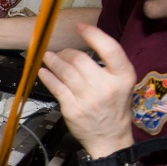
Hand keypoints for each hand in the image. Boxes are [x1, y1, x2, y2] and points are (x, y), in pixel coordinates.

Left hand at [37, 23, 137, 158]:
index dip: (93, 34)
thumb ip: (107, 66)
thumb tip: (82, 47)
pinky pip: (56, 87)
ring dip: (53, 61)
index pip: (110, 48)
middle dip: (65, 52)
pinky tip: (43, 71)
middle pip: (80, 59)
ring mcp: (88, 98)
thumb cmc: (114, 108)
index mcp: (123, 77)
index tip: (81, 27)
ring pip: (65, 71)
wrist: (110, 138)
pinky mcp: (72, 109)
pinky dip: (47, 76)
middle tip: (60, 53)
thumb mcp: (121, 84)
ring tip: (48, 57)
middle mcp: (106, 86)